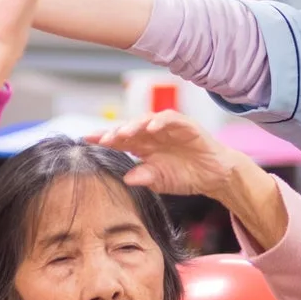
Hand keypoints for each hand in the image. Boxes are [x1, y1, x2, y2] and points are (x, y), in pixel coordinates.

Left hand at [90, 110, 288, 247]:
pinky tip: (151, 127)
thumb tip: (126, 178)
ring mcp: (168, 128)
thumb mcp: (161, 181)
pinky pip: (170, 119)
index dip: (104, 139)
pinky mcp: (185, 125)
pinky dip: (160, 121)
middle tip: (102, 139)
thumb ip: (145, 178)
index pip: (120, 141)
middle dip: (114, 133)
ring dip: (134, 125)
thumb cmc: (186, 176)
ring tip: (123, 134)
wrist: (214, 176)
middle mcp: (152, 134)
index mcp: (143, 147)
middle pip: (129, 128)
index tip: (86, 140)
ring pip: (146, 120)